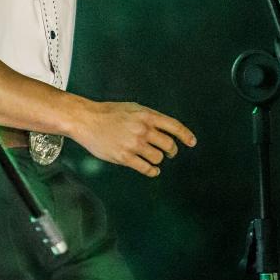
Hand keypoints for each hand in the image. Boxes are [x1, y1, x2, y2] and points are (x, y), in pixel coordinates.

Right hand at [70, 99, 196, 175]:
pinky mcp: (124, 157)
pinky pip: (146, 169)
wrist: (86, 119)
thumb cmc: (109, 113)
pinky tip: (152, 170)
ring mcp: (134, 144)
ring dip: (159, 160)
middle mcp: (142, 129)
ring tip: (153, 158)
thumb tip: (167, 130)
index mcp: (146, 115)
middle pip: (169, 145)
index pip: (173, 126)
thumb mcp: (132, 108)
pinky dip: (152, 171)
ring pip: (158, 158)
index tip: (192, 143)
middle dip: (171, 150)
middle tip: (169, 152)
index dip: (185, 135)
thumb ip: (149, 118)